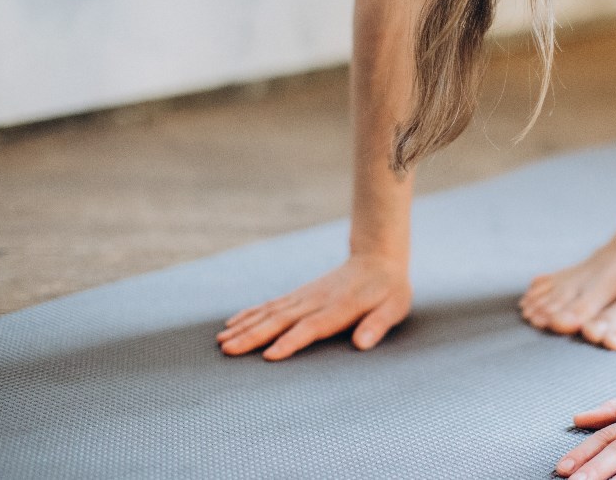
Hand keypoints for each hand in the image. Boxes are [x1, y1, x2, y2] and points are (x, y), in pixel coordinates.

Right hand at [215, 255, 410, 359]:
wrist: (377, 259)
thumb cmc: (388, 290)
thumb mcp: (394, 307)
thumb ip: (377, 325)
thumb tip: (362, 344)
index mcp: (339, 308)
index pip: (310, 327)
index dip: (290, 342)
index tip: (269, 356)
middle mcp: (315, 301)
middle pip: (280, 320)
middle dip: (253, 336)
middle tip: (228, 351)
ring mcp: (304, 296)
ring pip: (269, 312)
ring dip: (245, 326)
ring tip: (222, 341)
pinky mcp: (299, 295)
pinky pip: (270, 305)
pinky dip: (249, 314)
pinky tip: (231, 323)